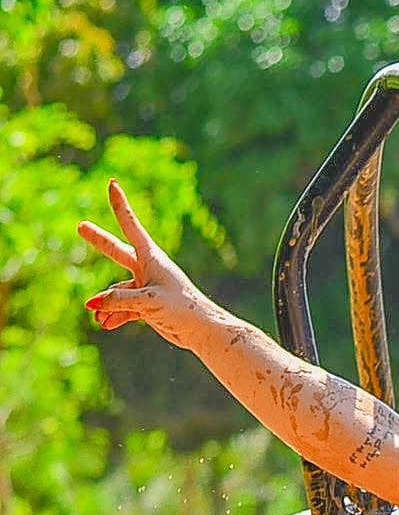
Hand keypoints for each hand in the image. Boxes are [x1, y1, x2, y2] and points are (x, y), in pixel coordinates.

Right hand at [78, 180, 214, 350]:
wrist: (203, 331)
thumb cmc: (182, 309)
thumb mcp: (148, 301)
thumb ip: (118, 301)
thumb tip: (92, 304)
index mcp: (152, 258)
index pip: (131, 226)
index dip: (119, 205)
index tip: (112, 184)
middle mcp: (148, 269)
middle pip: (117, 251)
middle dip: (99, 240)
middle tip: (80, 226)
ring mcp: (147, 286)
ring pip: (117, 291)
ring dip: (107, 304)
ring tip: (100, 317)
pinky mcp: (148, 305)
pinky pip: (124, 307)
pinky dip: (115, 315)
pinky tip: (107, 324)